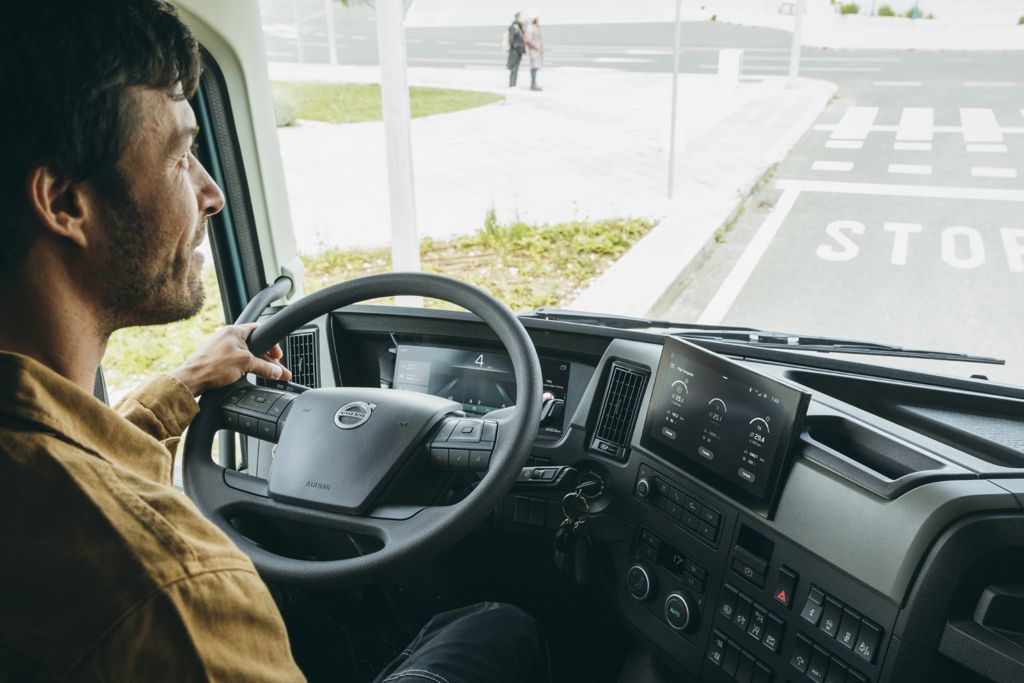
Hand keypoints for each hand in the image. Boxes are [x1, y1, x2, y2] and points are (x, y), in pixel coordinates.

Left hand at [170, 323, 291, 395]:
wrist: (191, 379)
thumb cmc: (213, 366)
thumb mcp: (245, 364)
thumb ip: (265, 367)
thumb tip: (277, 372)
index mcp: (234, 331)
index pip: (259, 330)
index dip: (272, 343)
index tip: (277, 355)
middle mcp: (227, 337)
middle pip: (254, 345)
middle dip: (267, 358)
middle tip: (276, 368)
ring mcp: (221, 348)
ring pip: (246, 354)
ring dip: (257, 364)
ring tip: (266, 374)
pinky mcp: (216, 359)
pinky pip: (236, 361)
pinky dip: (245, 368)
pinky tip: (249, 376)